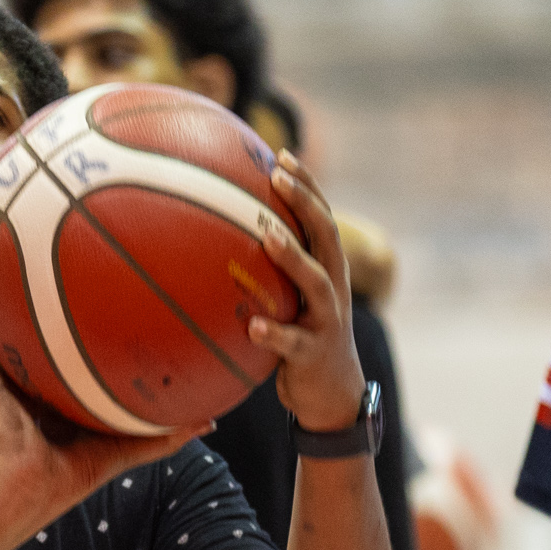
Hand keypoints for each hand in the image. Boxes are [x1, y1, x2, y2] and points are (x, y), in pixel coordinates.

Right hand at [0, 274, 203, 531]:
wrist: (29, 491)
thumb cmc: (72, 476)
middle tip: (49, 251)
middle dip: (36, 295)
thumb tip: (211, 421)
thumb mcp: (125, 447)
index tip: (99, 283)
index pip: (68, 348)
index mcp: (59, 391)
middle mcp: (29, 378)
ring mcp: (1, 377)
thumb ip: (164, 434)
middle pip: (31, 328)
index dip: (80, 320)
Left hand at [249, 154, 369, 434]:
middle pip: (326, 236)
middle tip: (278, 176)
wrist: (332, 395)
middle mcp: (333, 288)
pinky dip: (275, 333)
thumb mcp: (289, 299)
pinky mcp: (313, 354)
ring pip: (316, 283)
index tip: (281, 154)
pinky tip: (253, 326)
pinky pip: (293, 343)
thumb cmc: (300, 338)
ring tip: (267, 236)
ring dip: (292, 257)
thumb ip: (268, 272)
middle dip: (305, 202)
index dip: (306, 185)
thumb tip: (217, 240)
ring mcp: (327, 320)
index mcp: (327, 270)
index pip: (321, 217)